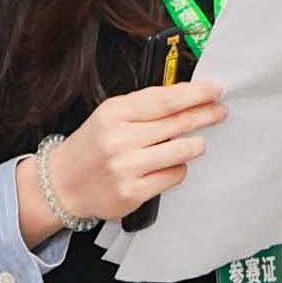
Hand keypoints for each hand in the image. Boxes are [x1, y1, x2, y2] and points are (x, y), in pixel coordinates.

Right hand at [38, 82, 226, 236]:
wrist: (61, 184)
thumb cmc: (92, 146)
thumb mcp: (110, 115)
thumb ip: (145, 106)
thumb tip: (188, 97)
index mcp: (114, 114)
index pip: (165, 99)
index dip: (196, 93)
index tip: (214, 90)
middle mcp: (119, 139)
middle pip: (178, 123)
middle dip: (205, 115)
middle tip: (220, 111)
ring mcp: (126, 167)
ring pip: (182, 150)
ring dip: (194, 145)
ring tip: (194, 143)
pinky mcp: (132, 192)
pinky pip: (174, 175)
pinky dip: (178, 169)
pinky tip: (169, 166)